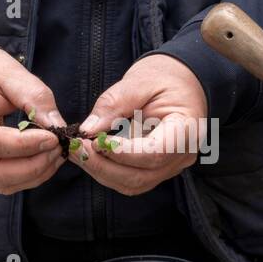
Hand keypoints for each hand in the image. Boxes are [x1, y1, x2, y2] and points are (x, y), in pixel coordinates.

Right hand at [0, 46, 64, 194]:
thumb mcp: (8, 71)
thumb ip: (34, 96)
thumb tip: (59, 126)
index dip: (26, 144)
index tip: (53, 136)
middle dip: (34, 166)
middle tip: (59, 147)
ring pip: (0, 183)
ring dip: (34, 174)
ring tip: (56, 153)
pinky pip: (2, 182)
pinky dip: (27, 176)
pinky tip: (44, 159)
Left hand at [76, 55, 207, 195]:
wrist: (181, 83)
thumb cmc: (165, 77)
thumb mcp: (139, 81)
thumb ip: (114, 104)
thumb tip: (88, 130)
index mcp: (185, 130)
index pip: (155, 153)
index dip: (123, 153)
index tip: (96, 141)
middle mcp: (182, 155)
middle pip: (141, 176)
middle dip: (104, 166)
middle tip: (77, 147)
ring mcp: (171, 166)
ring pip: (133, 183)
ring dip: (102, 172)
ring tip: (79, 150)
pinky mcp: (157, 169)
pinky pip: (131, 180)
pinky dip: (107, 171)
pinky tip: (91, 155)